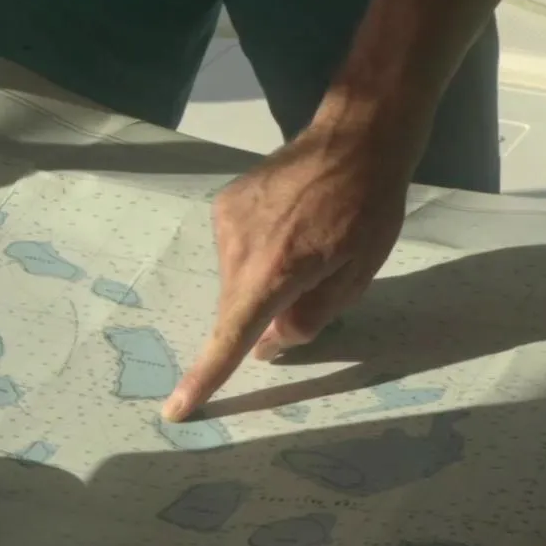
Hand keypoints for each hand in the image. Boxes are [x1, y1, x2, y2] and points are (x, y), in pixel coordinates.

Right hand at [161, 116, 419, 421]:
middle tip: (315, 278)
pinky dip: (257, 253)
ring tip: (306, 242)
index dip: (206, 376)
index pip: (230, 336)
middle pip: (237, 307)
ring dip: (262, 279)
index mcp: (274, 270)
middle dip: (265, 313)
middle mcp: (238, 247)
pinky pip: (234, 249)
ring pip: (236, 279)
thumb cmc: (369, 208)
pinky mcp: (224, 203)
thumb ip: (310, 317)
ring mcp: (226, 220)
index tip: (177, 408)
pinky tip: (290, 225)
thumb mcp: (356, 274)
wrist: (354, 137)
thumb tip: (266, 345)